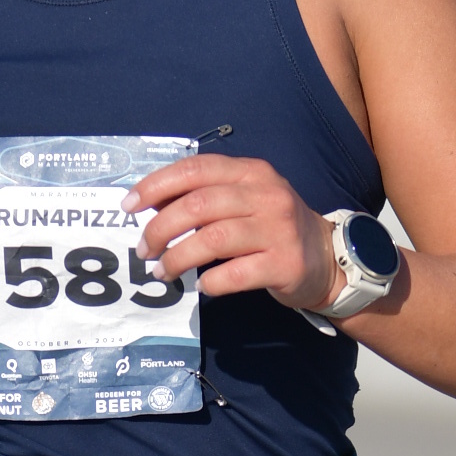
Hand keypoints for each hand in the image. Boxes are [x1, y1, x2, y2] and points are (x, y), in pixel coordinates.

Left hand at [121, 152, 334, 311]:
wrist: (326, 258)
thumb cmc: (271, 228)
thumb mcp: (242, 200)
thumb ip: (203, 196)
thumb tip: (150, 203)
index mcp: (251, 172)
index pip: (196, 169)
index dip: (157, 185)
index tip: (129, 206)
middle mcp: (266, 195)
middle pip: (199, 205)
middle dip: (161, 228)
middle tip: (145, 250)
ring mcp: (278, 229)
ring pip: (213, 239)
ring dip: (178, 258)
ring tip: (163, 271)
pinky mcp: (284, 264)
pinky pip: (235, 274)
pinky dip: (211, 282)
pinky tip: (202, 286)